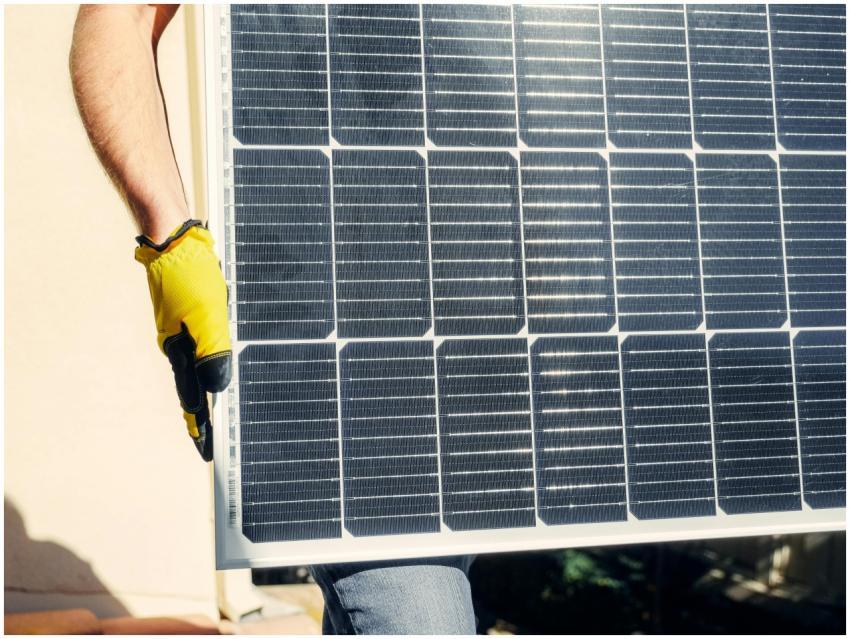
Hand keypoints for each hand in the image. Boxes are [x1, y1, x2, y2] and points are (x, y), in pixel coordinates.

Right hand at [135, 219, 231, 460]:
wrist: (172, 241)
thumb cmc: (191, 277)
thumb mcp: (208, 317)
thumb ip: (213, 352)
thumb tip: (218, 387)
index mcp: (181, 350)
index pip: (192, 398)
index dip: (200, 425)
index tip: (206, 450)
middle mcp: (179, 344)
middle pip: (193, 387)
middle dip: (202, 414)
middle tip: (209, 439)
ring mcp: (181, 330)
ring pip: (197, 367)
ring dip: (206, 390)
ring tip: (213, 413)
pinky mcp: (188, 315)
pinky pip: (201, 347)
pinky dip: (209, 363)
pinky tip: (215, 365)